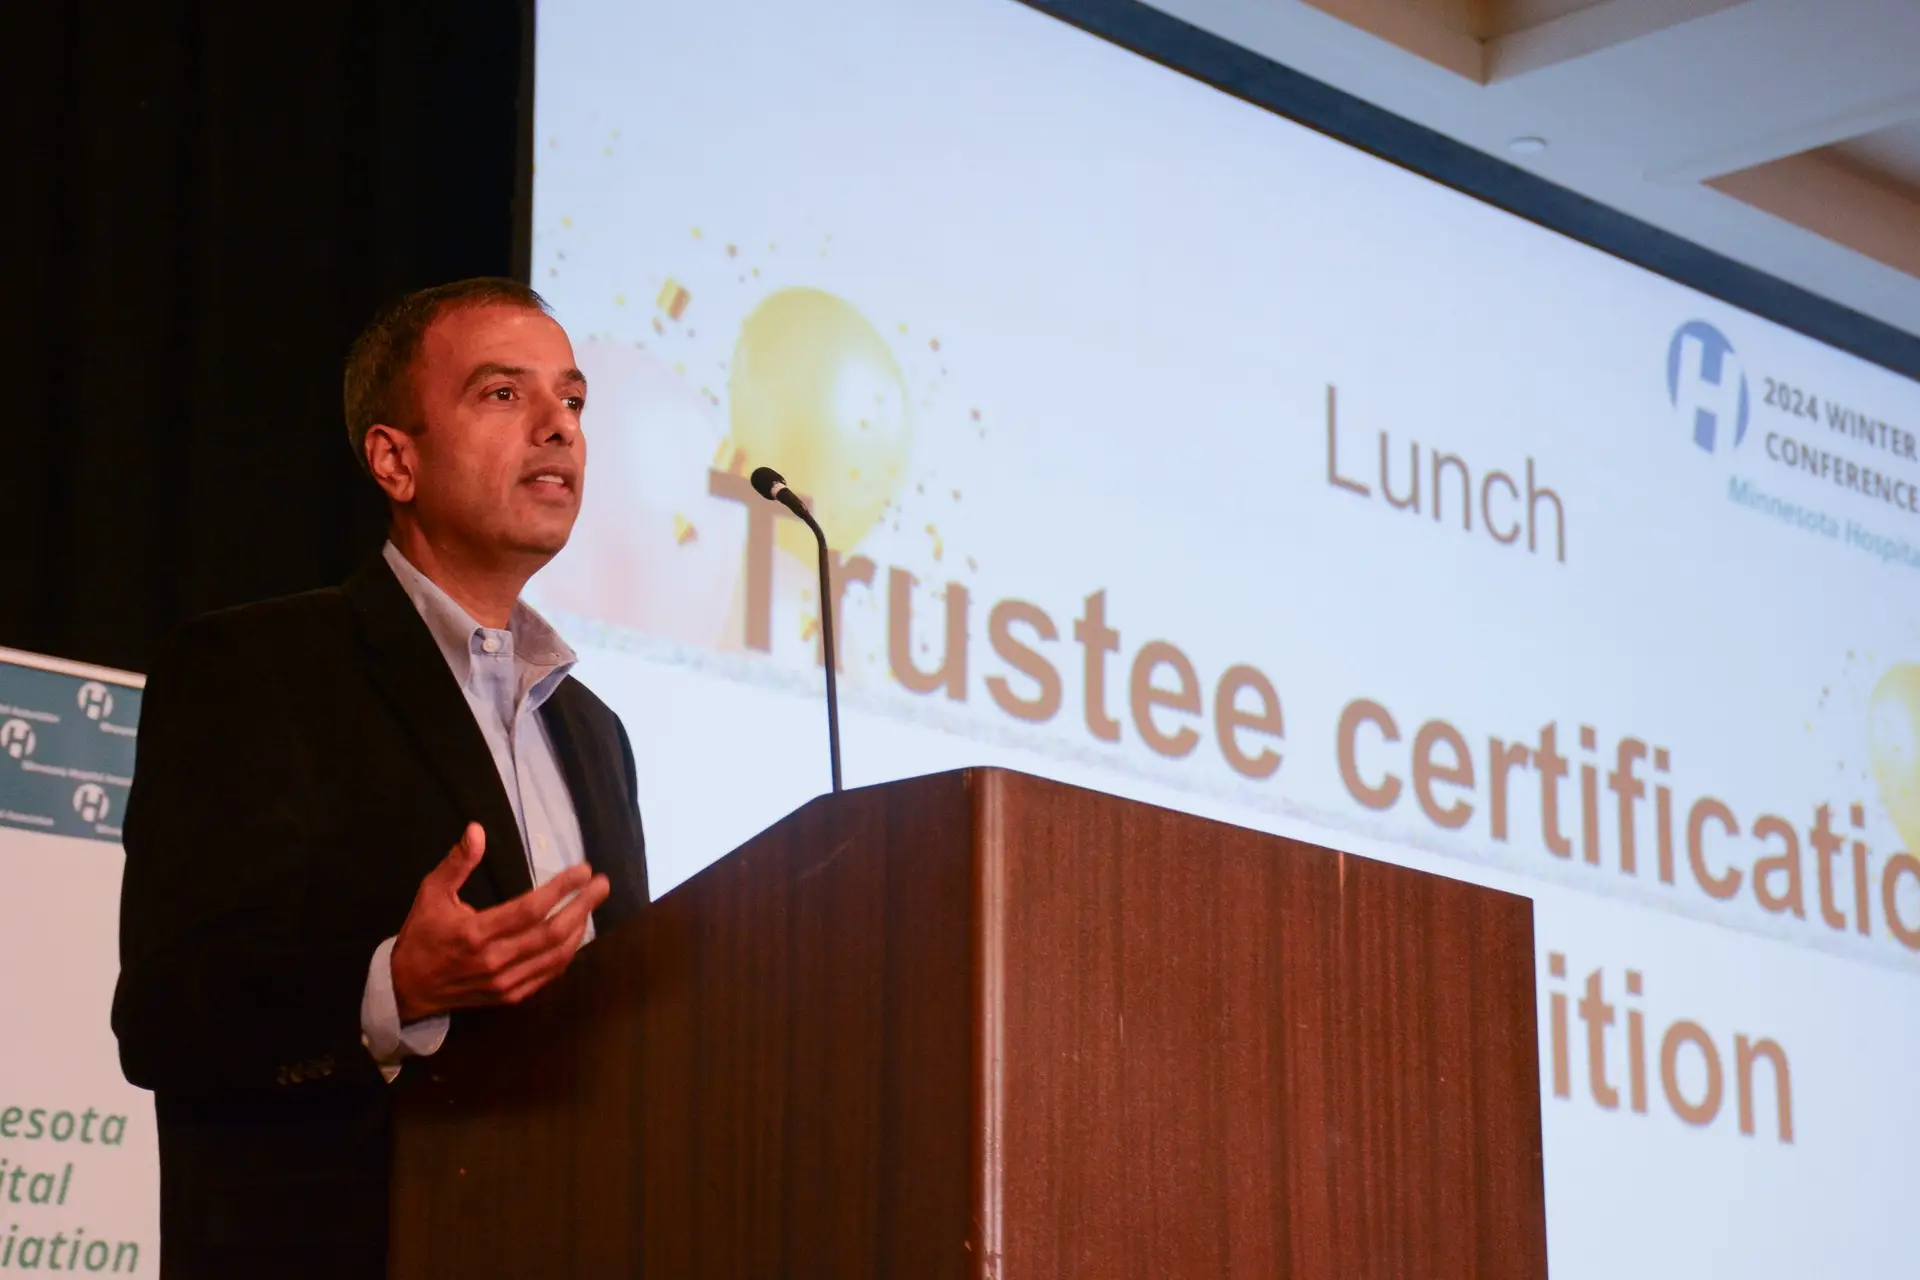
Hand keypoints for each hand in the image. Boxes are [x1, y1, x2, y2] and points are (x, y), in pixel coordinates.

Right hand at [389, 823, 610, 1023]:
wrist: (407, 988)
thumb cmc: (422, 935)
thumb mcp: (431, 893)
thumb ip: (457, 862)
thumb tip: (477, 829)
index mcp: (477, 933)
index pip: (531, 909)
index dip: (561, 889)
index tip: (583, 870)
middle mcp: (495, 960)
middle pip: (552, 932)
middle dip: (583, 906)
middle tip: (602, 885)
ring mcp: (505, 982)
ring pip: (555, 955)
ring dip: (579, 928)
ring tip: (592, 904)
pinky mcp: (510, 996)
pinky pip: (548, 974)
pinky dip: (566, 953)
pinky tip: (575, 934)